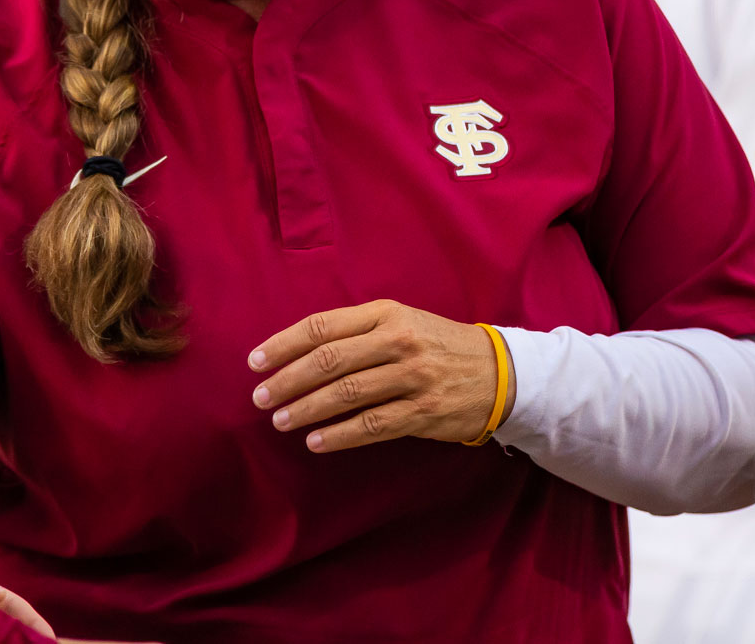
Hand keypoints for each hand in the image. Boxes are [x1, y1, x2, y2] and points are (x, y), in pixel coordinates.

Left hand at [248, 299, 514, 452]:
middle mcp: (396, 341)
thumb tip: (298, 351)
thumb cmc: (438, 344)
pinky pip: (371, 426)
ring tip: (280, 421)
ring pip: (345, 395)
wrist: (500, 373)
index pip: (322, 326)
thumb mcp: (402, 320)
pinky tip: (315, 441)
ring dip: (306, 409)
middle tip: (259, 398)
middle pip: (328, 361)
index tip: (254, 362)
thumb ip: (356, 330)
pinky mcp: (423, 413)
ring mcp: (411, 377)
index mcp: (385, 313)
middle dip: (287, 380)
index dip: (283, 344)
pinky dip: (338, 435)